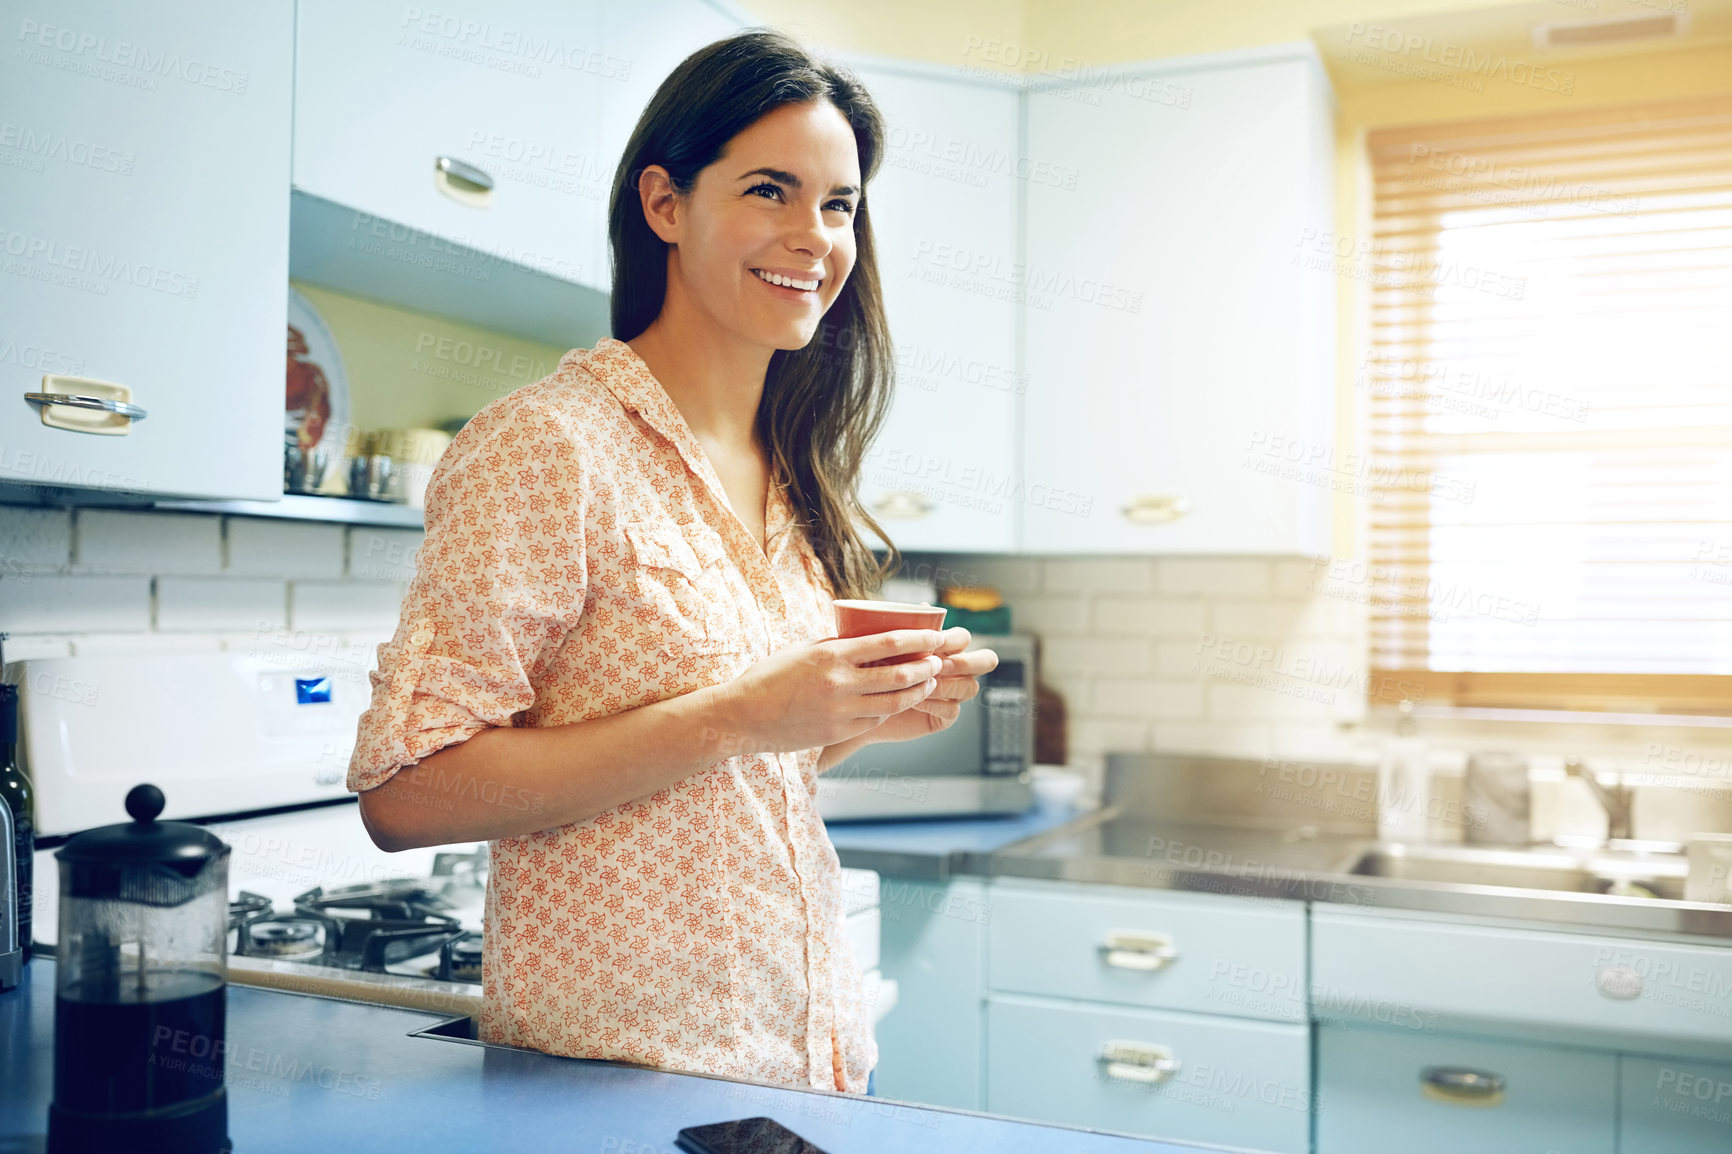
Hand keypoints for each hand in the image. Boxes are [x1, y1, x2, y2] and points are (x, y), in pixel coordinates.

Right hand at [715, 629, 946, 756]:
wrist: (742, 717)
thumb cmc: (768, 678)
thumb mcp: (801, 650)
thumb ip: (835, 644)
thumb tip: (864, 637)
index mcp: (831, 654)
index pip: (887, 643)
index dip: (918, 639)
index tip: (936, 635)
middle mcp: (840, 682)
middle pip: (899, 674)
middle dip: (926, 666)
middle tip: (940, 661)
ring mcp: (841, 710)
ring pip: (894, 701)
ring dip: (917, 690)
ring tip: (928, 682)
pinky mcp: (839, 731)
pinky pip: (875, 720)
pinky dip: (890, 709)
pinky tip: (898, 702)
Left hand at [864, 627, 997, 745]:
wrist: (861, 702)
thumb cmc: (873, 668)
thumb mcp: (887, 646)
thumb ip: (907, 629)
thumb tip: (924, 606)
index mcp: (945, 647)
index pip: (964, 638)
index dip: (954, 639)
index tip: (934, 641)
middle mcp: (955, 669)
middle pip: (986, 660)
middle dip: (967, 662)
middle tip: (941, 665)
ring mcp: (952, 693)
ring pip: (970, 687)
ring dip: (948, 685)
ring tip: (924, 684)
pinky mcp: (944, 716)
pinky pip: (953, 710)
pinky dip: (936, 705)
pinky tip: (916, 701)